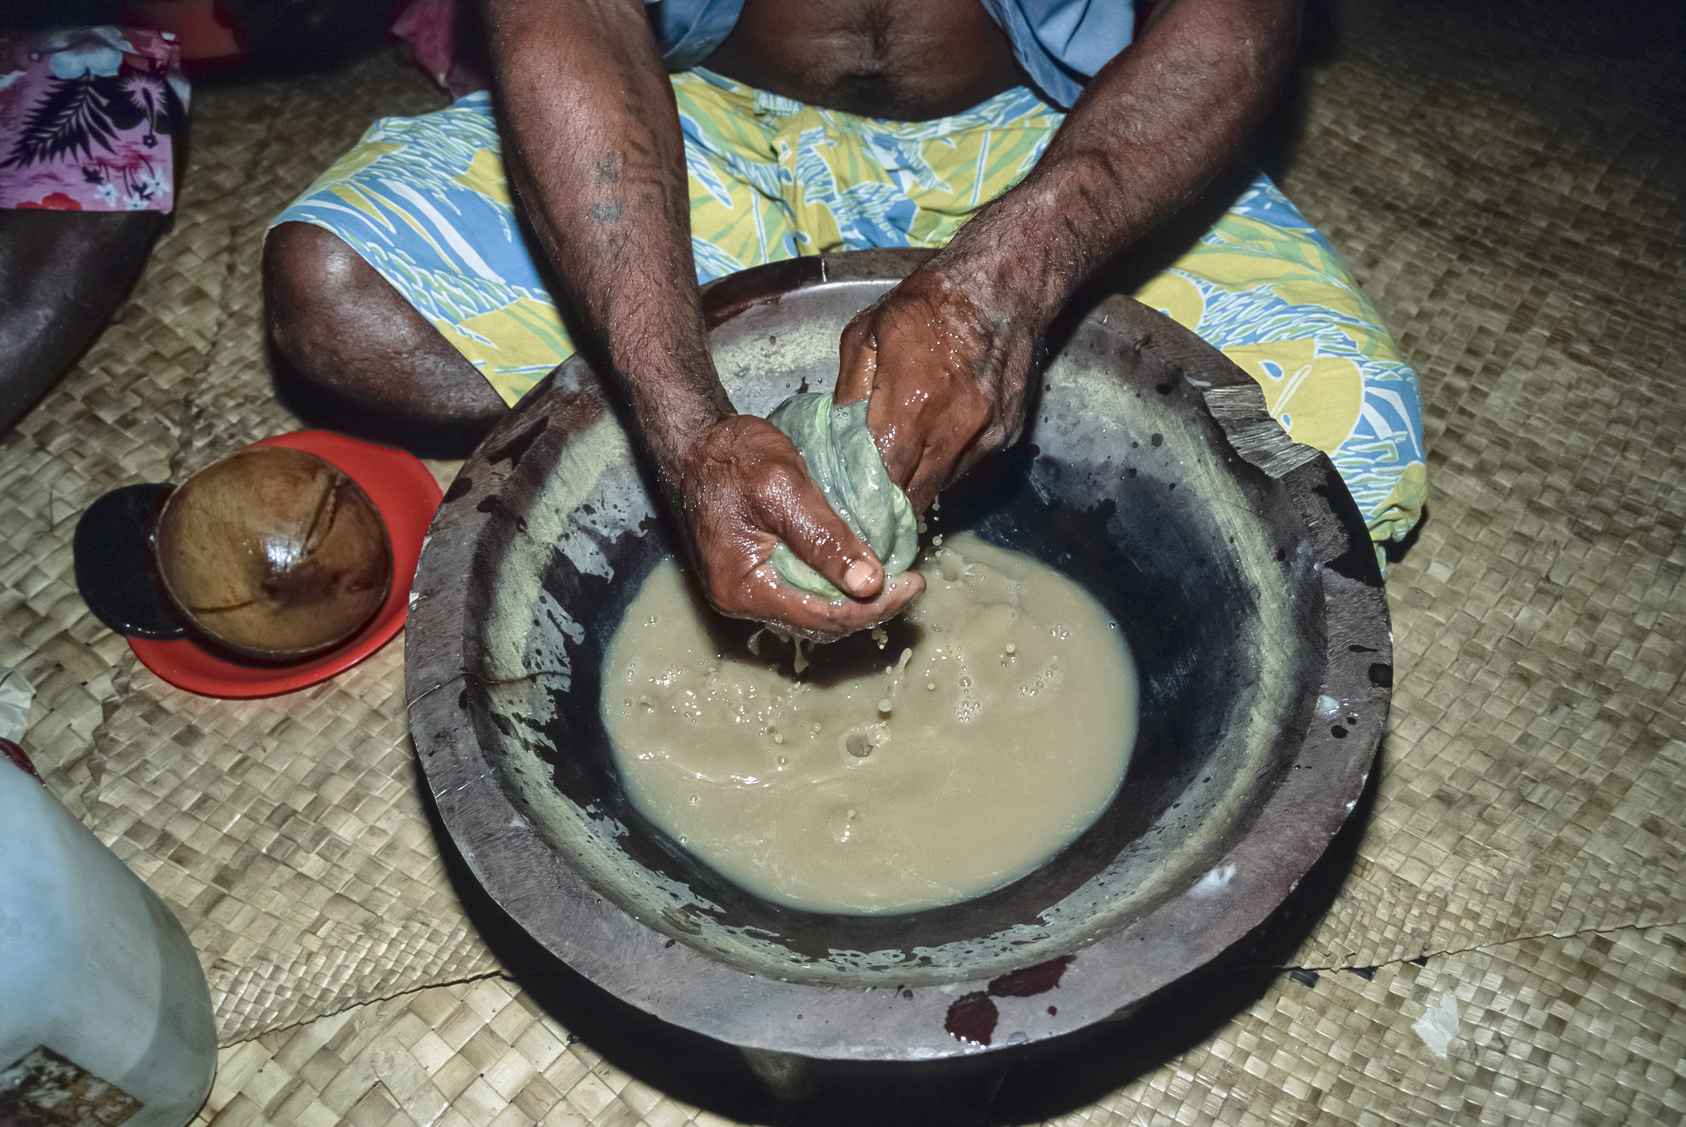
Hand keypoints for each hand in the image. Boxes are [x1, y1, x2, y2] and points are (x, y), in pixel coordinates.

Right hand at [665, 414, 925, 641]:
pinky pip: (801, 594)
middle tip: (909, 582)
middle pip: (820, 623)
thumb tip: (869, 584)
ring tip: (891, 577)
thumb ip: (825, 538)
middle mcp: (741, 601)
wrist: (694, 442)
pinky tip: (858, 566)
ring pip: (813, 612)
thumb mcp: (784, 488)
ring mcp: (745, 591)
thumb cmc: (732, 456)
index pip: (824, 617)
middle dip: (870, 608)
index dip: (875, 607)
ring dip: (854, 600)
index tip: (913, 583)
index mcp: (745, 588)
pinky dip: (834, 586)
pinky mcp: (752, 576)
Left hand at [834, 266, 1040, 511]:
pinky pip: (968, 466)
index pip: (881, 481)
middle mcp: (952, 431)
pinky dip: (948, 461)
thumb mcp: (867, 336)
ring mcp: (985, 437)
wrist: (1002, 285)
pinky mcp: (1007, 436)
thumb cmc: (929, 303)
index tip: (849, 506)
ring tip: (900, 469)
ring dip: (919, 484)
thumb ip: (849, 394)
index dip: (863, 500)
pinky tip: (937, 436)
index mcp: (910, 406)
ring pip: (942, 487)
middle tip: (869, 502)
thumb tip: (835, 437)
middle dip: (889, 504)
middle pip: (914, 497)